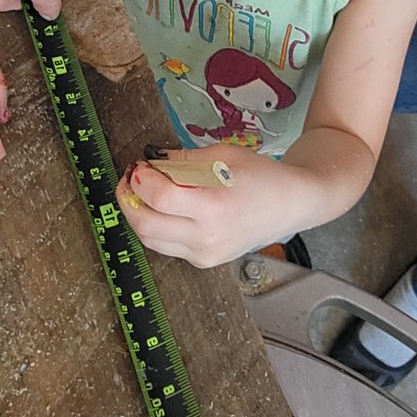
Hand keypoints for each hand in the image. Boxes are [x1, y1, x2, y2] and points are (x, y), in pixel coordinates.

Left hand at [116, 146, 313, 267]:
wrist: (288, 205)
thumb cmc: (260, 176)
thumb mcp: (223, 155)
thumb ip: (184, 159)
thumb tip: (151, 160)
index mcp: (214, 206)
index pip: (160, 198)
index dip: (141, 180)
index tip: (138, 166)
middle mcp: (207, 237)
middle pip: (146, 225)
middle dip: (128, 200)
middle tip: (130, 179)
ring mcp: (204, 253)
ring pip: (150, 240)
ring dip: (137, 214)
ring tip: (142, 192)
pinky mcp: (203, 261)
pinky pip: (166, 246)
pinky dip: (156, 226)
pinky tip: (162, 208)